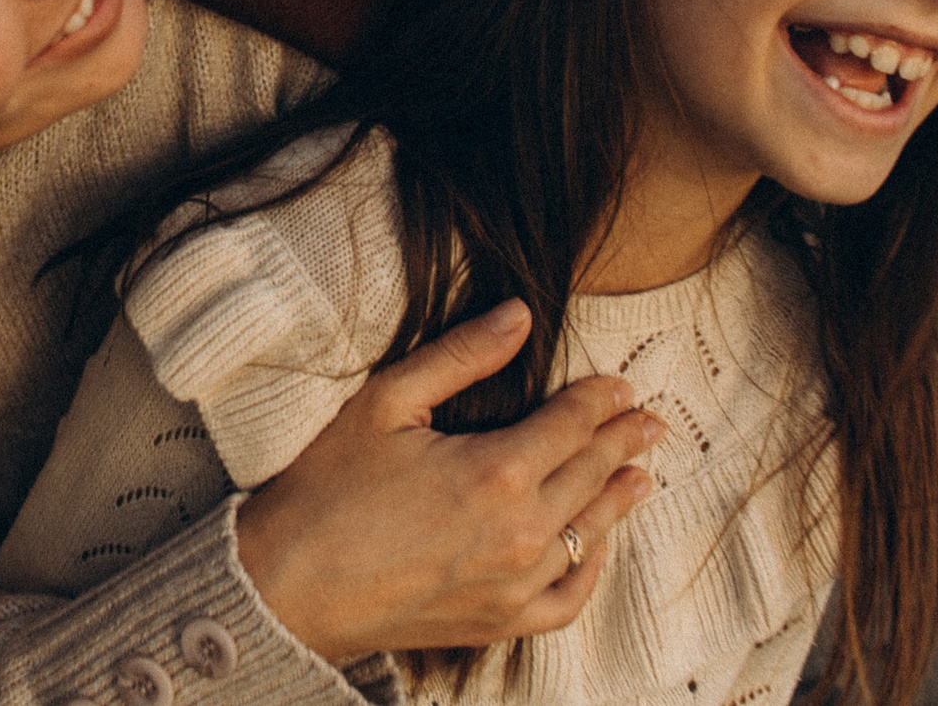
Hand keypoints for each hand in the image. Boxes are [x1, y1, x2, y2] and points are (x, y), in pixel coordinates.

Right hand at [232, 299, 662, 661]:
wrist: (287, 585)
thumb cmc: (327, 488)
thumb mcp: (387, 401)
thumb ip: (461, 356)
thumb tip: (521, 315)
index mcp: (496, 470)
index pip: (573, 424)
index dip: (602, 399)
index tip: (621, 384)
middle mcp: (521, 531)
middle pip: (592, 474)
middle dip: (624, 440)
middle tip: (651, 420)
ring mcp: (515, 585)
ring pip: (591, 533)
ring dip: (620, 498)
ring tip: (641, 474)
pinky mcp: (499, 622)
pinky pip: (569, 597)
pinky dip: (593, 569)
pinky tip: (598, 546)